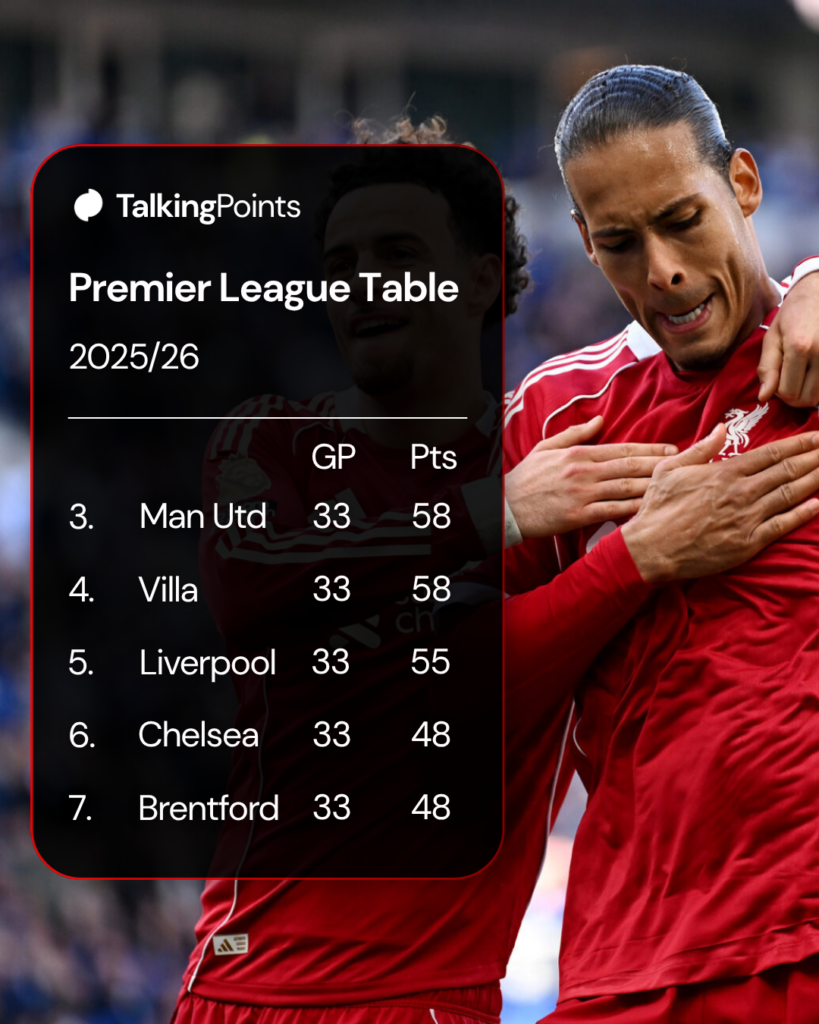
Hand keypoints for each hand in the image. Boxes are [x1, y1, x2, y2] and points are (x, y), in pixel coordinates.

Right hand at [505, 416, 676, 537]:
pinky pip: (613, 512)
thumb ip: (575, 433)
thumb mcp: (546, 447)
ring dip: (654, 485)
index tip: (672, 449)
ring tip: (677, 485)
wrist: (506, 506)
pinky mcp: (578, 515)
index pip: (622, 448)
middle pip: (630, 466)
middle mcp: (584, 471)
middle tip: (686, 464)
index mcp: (578, 454)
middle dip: (660, 464)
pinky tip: (652, 509)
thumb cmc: (526, 478)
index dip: (650, 448)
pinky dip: (634, 510)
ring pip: (626, 488)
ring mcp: (583, 494)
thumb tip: (601, 420)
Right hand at [622, 425, 818, 583]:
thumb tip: (720, 429)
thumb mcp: (670, 470)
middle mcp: (741, 492)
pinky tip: (818, 504)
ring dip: (814, 480)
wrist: (650, 549)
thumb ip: (700, 449)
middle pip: (787, 471)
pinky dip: (803, 514)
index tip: (817, 436)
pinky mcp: (748, 542)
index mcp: (724, 472)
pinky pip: (782, 525)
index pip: (772, 454)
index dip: (799, 444)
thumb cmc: (657, 509)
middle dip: (815, 458)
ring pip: (790, 494)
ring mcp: (747, 518)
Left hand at [758, 273, 818, 406]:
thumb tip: (764, 397)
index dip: (779, 392)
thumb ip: (767, 368)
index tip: (778, 378)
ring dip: (808, 392)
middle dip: (794, 395)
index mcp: (800, 347)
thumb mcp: (773, 337)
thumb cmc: (793, 314)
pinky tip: (813, 370)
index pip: (787, 392)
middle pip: (806, 399)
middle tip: (790, 378)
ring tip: (802, 374)